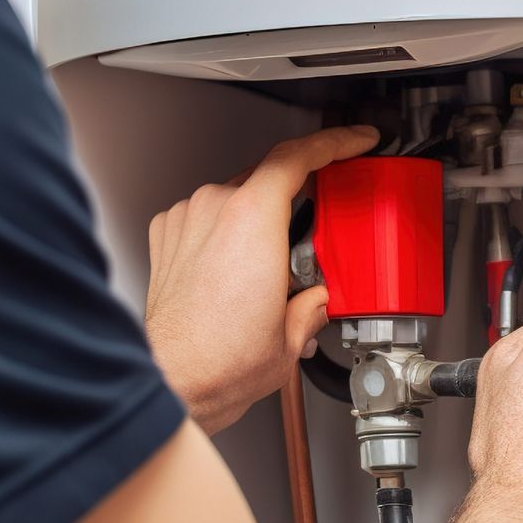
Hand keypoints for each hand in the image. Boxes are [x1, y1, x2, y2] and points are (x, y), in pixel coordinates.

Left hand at [146, 126, 377, 432]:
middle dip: (296, 201)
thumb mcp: (293, 334)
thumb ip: (315, 302)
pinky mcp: (166, 236)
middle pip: (268, 178)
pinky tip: (235, 271)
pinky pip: (206, 216)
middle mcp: (215, 208)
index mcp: (253, 219)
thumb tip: (320, 297)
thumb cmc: (219, 360)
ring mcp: (186, 219)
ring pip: (235, 198)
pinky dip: (225, 232)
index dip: (335, 142)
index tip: (356, 141)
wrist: (171, 381)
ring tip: (270, 269)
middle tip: (315, 235)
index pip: (298, 156)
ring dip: (257, 221)